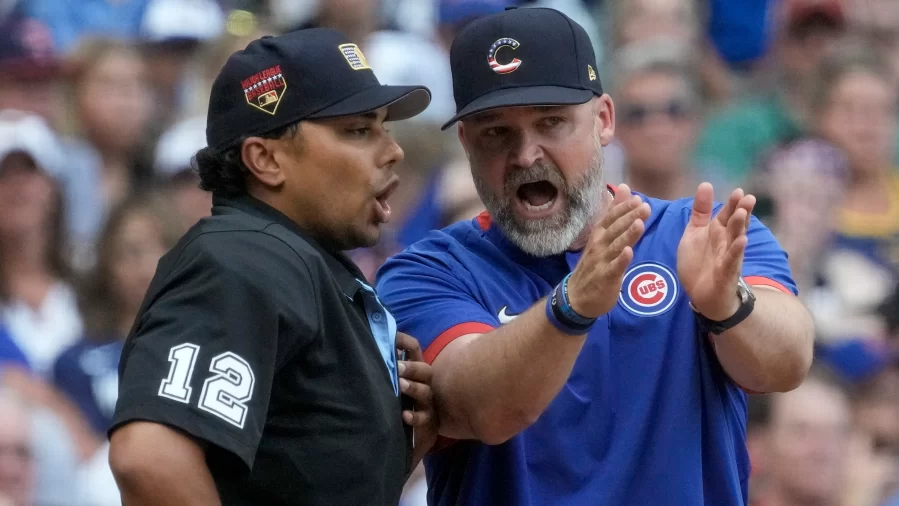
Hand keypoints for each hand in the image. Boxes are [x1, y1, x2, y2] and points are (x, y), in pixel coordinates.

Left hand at [396, 332, 437, 456]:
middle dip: (412, 367)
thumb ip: (386, 369)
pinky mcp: (428, 423)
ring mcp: (427, 404)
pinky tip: (404, 415)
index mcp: (414, 372)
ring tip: (399, 385)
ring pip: (426, 392)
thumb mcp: (391, 384)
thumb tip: (371, 347)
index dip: (405, 342)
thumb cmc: (397, 406)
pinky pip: (424, 419)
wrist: (409, 438)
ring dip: (413, 387)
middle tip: (398, 367)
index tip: (392, 337)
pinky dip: (414, 416)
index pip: (414, 350)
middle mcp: (424, 384)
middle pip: (425, 370)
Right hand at [566, 184, 650, 317]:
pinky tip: (628, 252)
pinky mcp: (605, 277)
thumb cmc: (594, 264)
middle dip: (629, 217)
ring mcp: (601, 261)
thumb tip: (624, 188)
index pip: (611, 218)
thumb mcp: (602, 237)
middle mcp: (599, 245)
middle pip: (615, 229)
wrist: (576, 296)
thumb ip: (614, 213)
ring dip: (627, 235)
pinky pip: (614, 268)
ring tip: (639, 224)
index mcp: (599, 234)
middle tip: (644, 207)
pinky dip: (620, 260)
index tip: (637, 199)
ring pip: (615, 245)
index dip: (623, 208)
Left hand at [678, 183, 754, 320]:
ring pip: (736, 239)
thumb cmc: (700, 261)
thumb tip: (706, 184)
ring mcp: (728, 256)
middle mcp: (726, 241)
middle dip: (741, 211)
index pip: (727, 214)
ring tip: (742, 213)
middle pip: (735, 224)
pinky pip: (732, 259)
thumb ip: (700, 211)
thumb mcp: (695, 233)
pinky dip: (736, 250)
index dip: (732, 203)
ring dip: (740, 227)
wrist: (702, 294)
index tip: (738, 191)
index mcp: (718, 231)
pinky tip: (742, 241)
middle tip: (747, 198)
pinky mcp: (726, 271)